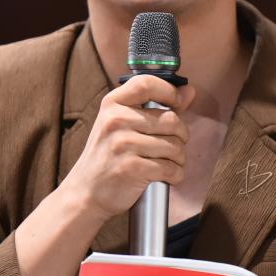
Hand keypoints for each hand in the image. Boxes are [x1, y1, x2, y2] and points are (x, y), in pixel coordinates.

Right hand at [62, 75, 194, 220]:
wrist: (86, 192)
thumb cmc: (108, 155)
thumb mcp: (123, 124)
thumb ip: (157, 106)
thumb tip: (190, 91)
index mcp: (112, 104)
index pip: (147, 84)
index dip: (170, 91)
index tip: (178, 104)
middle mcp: (116, 120)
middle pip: (171, 120)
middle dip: (182, 136)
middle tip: (175, 145)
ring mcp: (122, 144)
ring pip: (174, 146)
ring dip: (179, 158)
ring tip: (170, 162)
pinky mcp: (131, 168)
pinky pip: (170, 168)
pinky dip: (176, 174)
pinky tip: (168, 176)